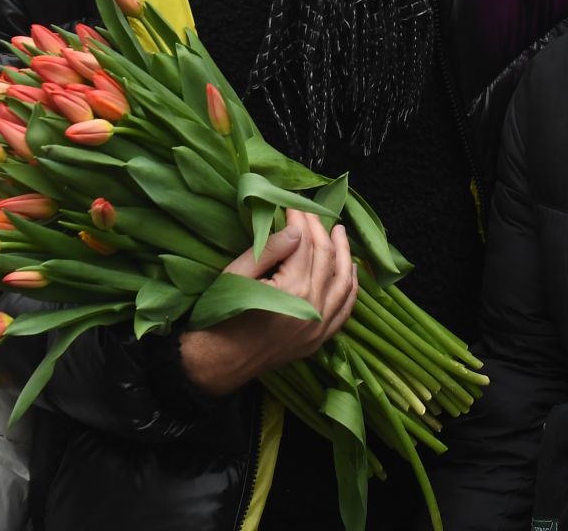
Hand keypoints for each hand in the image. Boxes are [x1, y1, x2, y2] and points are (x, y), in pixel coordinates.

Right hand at [178, 209, 357, 396]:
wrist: (217, 363)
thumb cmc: (221, 316)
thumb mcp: (237, 275)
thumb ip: (270, 249)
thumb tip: (296, 228)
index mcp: (292, 290)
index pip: (305, 243)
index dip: (300, 219)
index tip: (293, 204)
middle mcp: (313, 309)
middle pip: (326, 258)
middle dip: (320, 230)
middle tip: (311, 211)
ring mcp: (319, 328)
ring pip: (343, 283)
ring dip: (344, 254)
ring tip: (339, 231)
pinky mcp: (318, 341)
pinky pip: (344, 311)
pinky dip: (350, 288)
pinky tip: (349, 272)